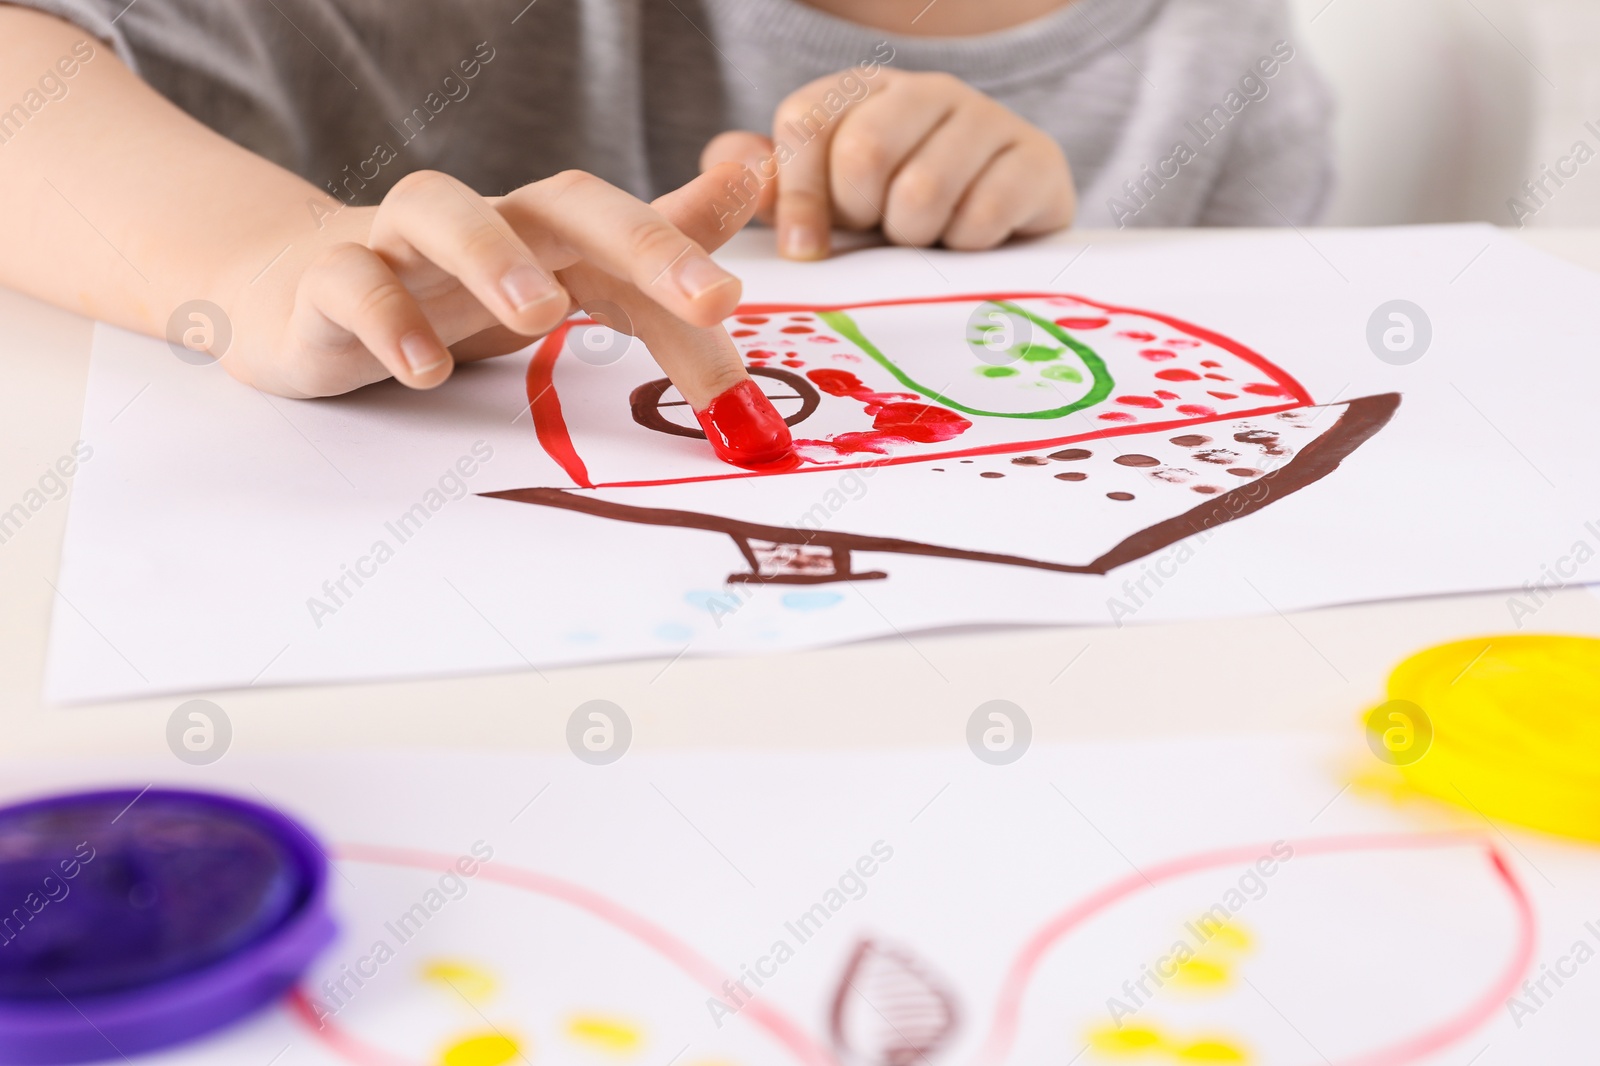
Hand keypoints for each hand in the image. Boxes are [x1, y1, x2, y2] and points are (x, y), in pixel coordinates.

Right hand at [220, 164, 761, 408]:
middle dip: (643, 241)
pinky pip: (351, 283)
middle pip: (561, 201)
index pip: (632, 235)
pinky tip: (424, 368)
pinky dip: (387, 317)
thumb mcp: (562, 277)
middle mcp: (485, 224)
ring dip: (496, 257)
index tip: (739, 301)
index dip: (688, 261)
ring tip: (542, 315)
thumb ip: (656, 257)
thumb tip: (752, 186)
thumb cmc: (450, 293)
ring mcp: (401, 247)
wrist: (298, 294)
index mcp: (548, 231)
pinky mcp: (328, 285)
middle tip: (707, 297)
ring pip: (440, 212)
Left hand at [701, 69, 1075, 258]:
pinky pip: (983, 216)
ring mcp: (987, 118)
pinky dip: (965, 247)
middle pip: (863, 152)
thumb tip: (723, 165)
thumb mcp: (825, 199)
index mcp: (863, 92)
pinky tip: (970, 242)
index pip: (807, 122)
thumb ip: (769, 182)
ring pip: (922, 191)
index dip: (799, 194)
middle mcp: (926, 91)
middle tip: (883, 233)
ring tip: (926, 238)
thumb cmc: (896, 216)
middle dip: (863, 216)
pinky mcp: (1038, 160)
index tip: (805, 251)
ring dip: (914, 238)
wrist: (1003, 230)